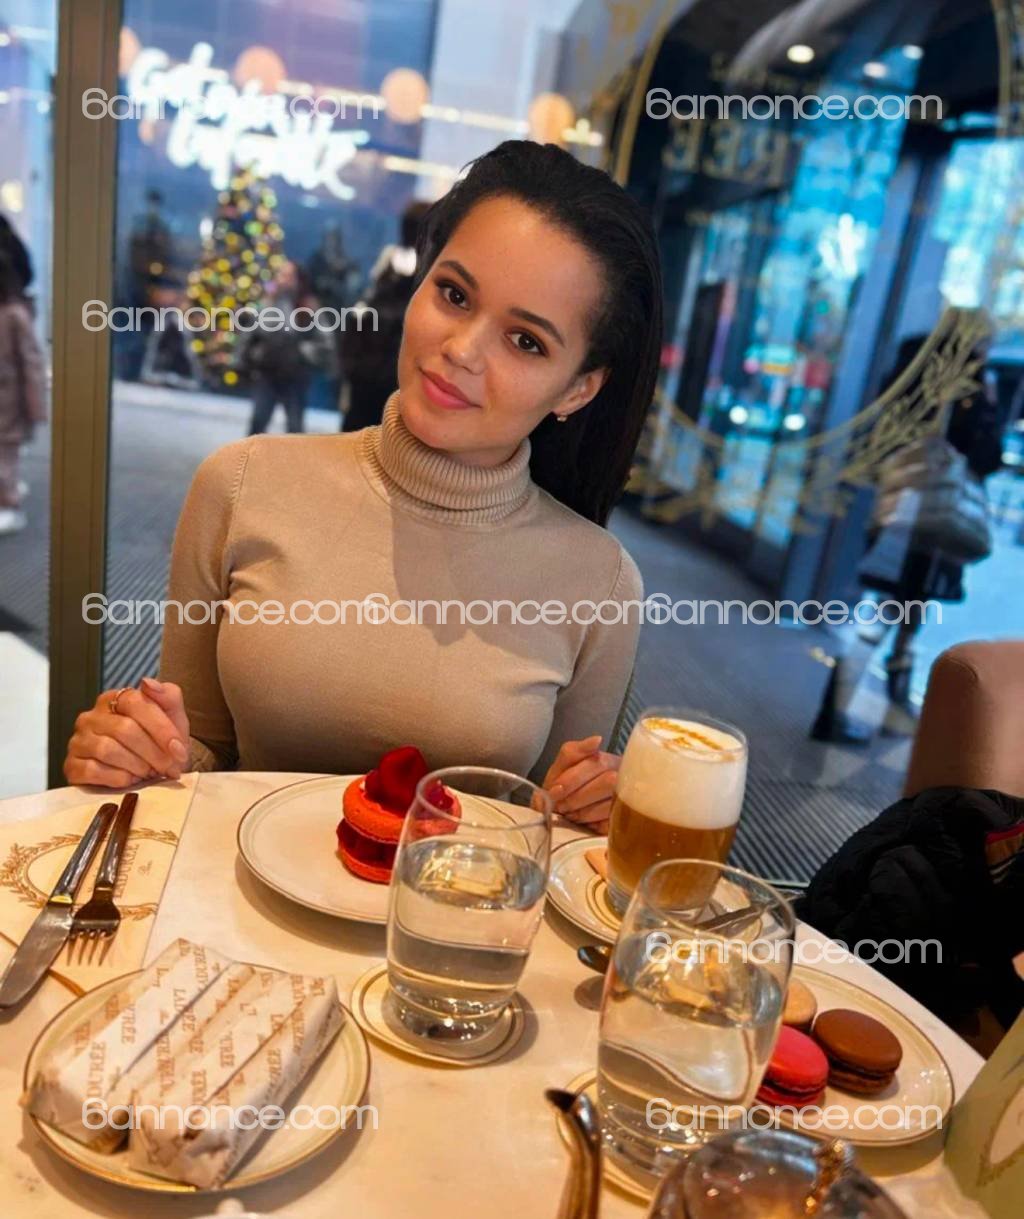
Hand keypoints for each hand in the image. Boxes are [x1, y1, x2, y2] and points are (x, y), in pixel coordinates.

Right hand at [63, 677, 189, 788]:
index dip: (160, 727)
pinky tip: (130, 779)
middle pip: (124, 729)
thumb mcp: (173, 718)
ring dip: (137, 765)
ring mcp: (78, 740)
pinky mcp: (72, 765)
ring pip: (108, 750)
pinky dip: (118, 778)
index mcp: (115, 698)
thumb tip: (148, 683)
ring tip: (150, 772)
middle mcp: (92, 716)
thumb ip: (169, 697)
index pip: (136, 703)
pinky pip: (93, 770)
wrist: (149, 774)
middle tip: (169, 767)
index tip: (178, 749)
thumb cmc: (160, 742)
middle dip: (153, 752)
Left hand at [542, 735, 620, 834]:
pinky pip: (612, 822)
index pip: (596, 763)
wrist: (566, 808)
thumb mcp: (562, 767)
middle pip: (607, 782)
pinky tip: (585, 823)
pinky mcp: (624, 820)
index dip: (573, 778)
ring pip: (611, 803)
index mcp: (606, 761)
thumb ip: (572, 752)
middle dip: (578, 797)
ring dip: (584, 812)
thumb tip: (597, 740)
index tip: (556, 790)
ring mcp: (627, 799)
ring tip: (571, 814)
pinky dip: (594, 824)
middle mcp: (622, 777)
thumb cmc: (566, 786)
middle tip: (562, 806)